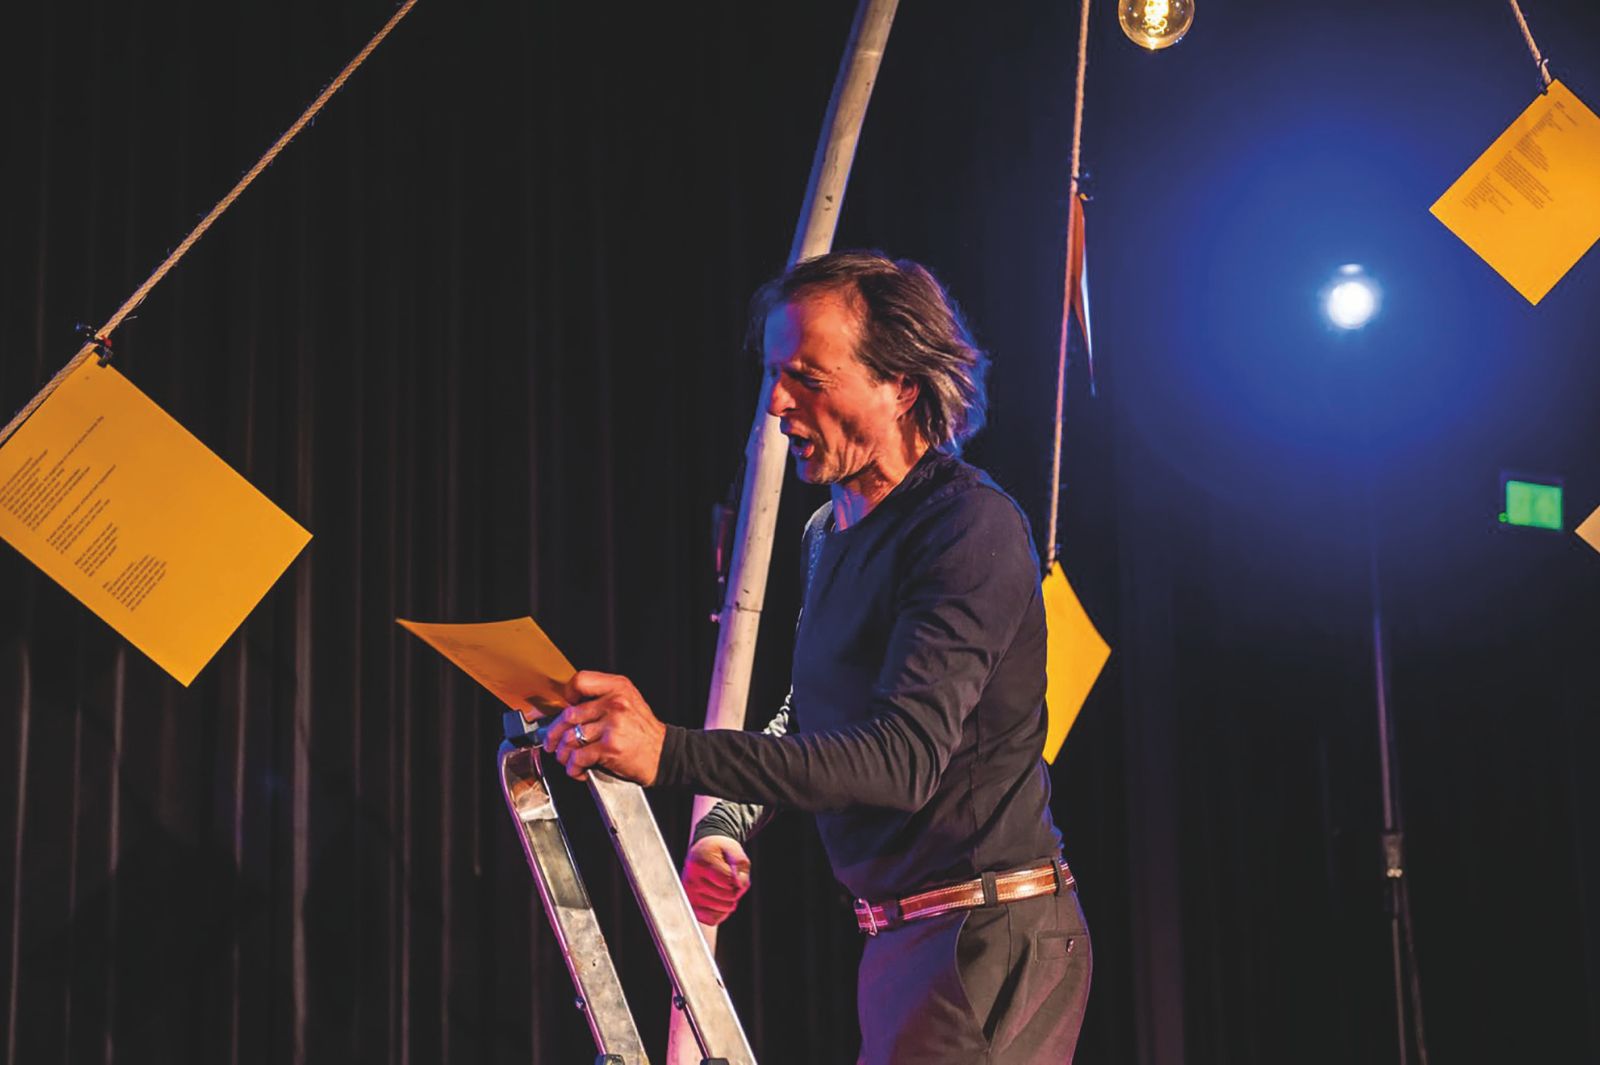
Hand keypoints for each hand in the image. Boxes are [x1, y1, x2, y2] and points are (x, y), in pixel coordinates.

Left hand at [542, 670, 666, 784]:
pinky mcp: (609, 747)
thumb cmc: (643, 732)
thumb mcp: (628, 702)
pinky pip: (579, 757)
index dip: (568, 694)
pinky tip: (578, 769)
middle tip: (552, 742)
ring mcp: (612, 725)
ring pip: (570, 738)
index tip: (565, 706)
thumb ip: (603, 698)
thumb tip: (570, 706)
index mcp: (618, 688)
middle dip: (555, 733)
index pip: (580, 680)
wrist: (664, 754)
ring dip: (563, 753)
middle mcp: (615, 703)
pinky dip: (573, 767)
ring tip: (566, 758)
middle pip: (569, 714)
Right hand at [682, 835, 751, 925]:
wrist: (703, 852)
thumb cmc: (720, 851)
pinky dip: (721, 913)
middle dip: (735, 890)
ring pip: (720, 909)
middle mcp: (690, 880)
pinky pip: (712, 919)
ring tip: (723, 888)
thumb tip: (740, 883)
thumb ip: (740, 863)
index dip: (738, 879)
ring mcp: (688, 895)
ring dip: (729, 901)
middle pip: (726, 896)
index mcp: (700, 862)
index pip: (728, 880)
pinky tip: (720, 899)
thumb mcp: (734, 850)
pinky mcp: (691, 907)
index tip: (734, 870)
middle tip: (730, 880)